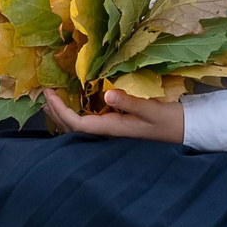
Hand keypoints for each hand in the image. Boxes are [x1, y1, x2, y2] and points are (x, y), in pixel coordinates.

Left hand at [42, 88, 184, 141]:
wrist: (183, 129)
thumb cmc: (168, 120)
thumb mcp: (151, 109)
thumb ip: (130, 102)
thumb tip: (107, 94)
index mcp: (112, 129)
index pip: (78, 124)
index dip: (61, 112)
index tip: (50, 96)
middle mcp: (107, 132)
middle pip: (72, 128)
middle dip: (55, 112)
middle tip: (43, 94)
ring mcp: (110, 131)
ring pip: (78, 127)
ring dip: (62, 114)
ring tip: (50, 99)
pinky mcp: (114, 126)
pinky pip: (87, 123)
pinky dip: (73, 114)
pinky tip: (70, 105)